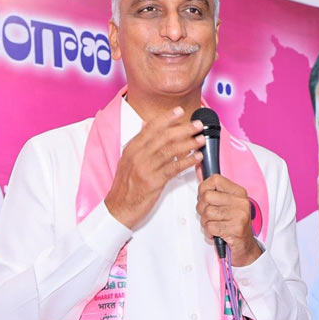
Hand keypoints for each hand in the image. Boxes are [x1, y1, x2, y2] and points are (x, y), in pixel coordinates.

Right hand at [104, 107, 204, 228]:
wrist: (118, 208)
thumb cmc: (125, 186)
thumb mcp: (127, 160)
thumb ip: (139, 142)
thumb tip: (146, 124)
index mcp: (132, 149)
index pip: (151, 128)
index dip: (167, 118)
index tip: (180, 111)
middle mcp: (137, 156)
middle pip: (163, 137)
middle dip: (183, 129)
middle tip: (198, 125)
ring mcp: (145, 168)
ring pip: (170, 151)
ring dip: (188, 144)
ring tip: (200, 140)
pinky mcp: (153, 182)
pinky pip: (173, 168)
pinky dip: (187, 162)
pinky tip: (196, 158)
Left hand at [196, 172, 261, 264]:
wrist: (246, 247)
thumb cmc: (233, 224)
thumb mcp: (226, 204)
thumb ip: (213, 189)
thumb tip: (198, 168)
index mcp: (239, 192)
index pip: (214, 179)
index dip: (203, 188)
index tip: (204, 198)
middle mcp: (241, 202)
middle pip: (206, 197)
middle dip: (202, 209)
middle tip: (209, 216)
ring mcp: (239, 215)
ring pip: (207, 213)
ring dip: (205, 223)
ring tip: (214, 225)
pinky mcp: (236, 229)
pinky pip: (210, 227)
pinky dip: (209, 232)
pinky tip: (217, 233)